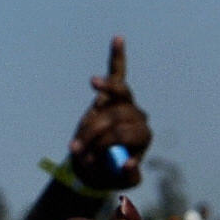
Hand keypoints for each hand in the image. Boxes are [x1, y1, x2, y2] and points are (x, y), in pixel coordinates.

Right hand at [70, 37, 148, 190]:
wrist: (95, 165)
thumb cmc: (108, 172)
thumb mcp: (120, 181)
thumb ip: (128, 176)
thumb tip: (130, 164)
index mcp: (143, 137)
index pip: (125, 134)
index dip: (105, 145)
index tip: (88, 158)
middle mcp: (138, 118)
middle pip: (114, 120)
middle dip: (92, 137)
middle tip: (77, 151)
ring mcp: (126, 104)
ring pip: (108, 101)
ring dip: (91, 118)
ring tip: (79, 134)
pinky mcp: (114, 94)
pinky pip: (118, 73)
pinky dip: (117, 56)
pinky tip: (118, 39)